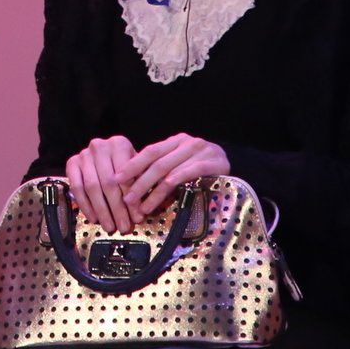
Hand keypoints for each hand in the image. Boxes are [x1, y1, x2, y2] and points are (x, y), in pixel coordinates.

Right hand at [65, 135, 138, 231]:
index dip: (131, 199)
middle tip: (123, 226)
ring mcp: (84, 154)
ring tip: (109, 226)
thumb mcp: (137, 168)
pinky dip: (85, 205)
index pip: (125, 176)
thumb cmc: (125, 163)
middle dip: (117, 209)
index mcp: (119, 144)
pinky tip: (93, 218)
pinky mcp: (71, 163)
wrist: (106, 151)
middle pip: (108, 183)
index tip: (136, 217)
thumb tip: (138, 214)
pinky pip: (77, 188)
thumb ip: (139, 186)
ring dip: (101, 210)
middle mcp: (100, 146)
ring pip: (92, 187)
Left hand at [114, 133, 231, 219]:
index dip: (132, 165)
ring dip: (152, 191)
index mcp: (175, 141)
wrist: (233, 163)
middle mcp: (186, 142)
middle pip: (156, 162)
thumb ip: (161, 167)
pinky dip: (173, 184)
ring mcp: (200, 151)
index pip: (149, 152)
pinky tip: (162, 196)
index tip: (116, 179)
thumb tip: (131, 183)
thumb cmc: (202, 166)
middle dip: (138, 182)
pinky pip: (188, 173)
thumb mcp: (180, 162)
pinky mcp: (212, 163)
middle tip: (126, 199)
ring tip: (141, 207)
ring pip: (169, 170)